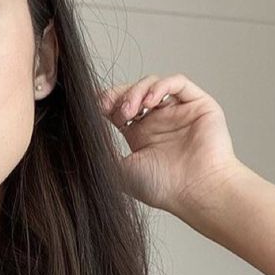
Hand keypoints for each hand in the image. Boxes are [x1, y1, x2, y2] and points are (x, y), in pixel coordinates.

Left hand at [96, 73, 244, 213]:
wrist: (195, 191)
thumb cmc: (160, 187)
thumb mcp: (118, 171)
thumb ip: (99, 154)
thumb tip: (76, 143)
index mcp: (139, 136)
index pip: (117, 107)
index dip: (104, 102)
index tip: (92, 108)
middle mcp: (158, 122)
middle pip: (132, 92)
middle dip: (117, 96)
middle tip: (112, 111)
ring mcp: (177, 112)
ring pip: (151, 84)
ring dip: (135, 92)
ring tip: (130, 111)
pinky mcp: (198, 105)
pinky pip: (177, 83)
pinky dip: (160, 86)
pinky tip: (149, 102)